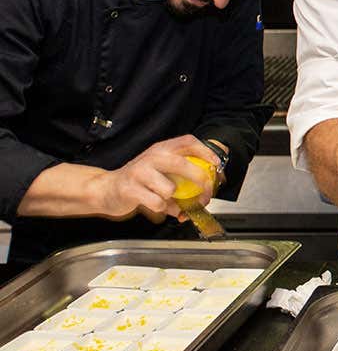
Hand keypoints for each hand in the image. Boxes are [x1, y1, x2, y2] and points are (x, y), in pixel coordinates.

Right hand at [97, 135, 218, 220]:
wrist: (106, 189)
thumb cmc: (139, 181)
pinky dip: (162, 209)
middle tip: (206, 194)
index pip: (188, 141)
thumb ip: (182, 177)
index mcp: (162, 149)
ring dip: (173, 200)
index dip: (206, 151)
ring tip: (166, 200)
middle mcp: (151, 157)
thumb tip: (208, 189)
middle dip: (199, 181)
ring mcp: (140, 172)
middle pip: (183, 164)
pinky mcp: (130, 189)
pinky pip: (158, 203)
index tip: (217, 164)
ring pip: (170, 189)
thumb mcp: (161, 171)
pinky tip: (155, 206)